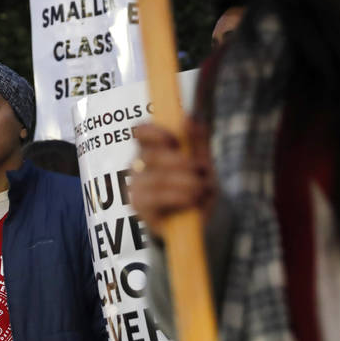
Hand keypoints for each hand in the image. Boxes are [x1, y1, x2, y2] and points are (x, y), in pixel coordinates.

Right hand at [130, 116, 217, 237]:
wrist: (200, 223)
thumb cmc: (197, 188)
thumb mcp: (203, 162)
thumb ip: (198, 140)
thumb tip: (191, 117)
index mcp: (151, 149)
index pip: (141, 132)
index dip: (155, 132)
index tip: (175, 140)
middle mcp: (138, 166)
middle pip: (151, 155)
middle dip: (180, 162)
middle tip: (201, 170)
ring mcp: (136, 187)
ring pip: (155, 178)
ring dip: (183, 182)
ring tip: (201, 189)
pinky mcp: (139, 208)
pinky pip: (154, 198)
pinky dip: (177, 197)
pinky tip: (191, 200)